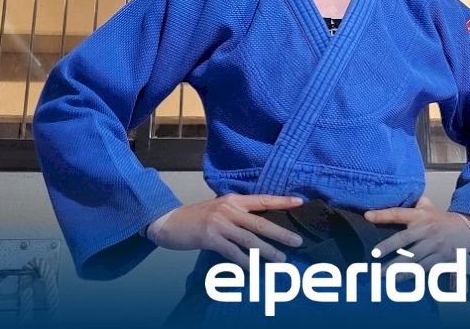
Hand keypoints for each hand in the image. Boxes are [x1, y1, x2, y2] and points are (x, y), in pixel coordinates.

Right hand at [148, 194, 303, 266]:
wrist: (169, 222)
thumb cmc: (197, 217)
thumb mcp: (219, 208)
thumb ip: (237, 213)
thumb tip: (260, 225)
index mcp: (233, 200)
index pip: (263, 199)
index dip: (282, 201)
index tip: (300, 203)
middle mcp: (228, 209)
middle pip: (260, 222)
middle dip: (281, 233)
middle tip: (297, 241)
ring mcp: (219, 223)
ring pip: (249, 239)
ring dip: (267, 251)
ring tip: (281, 260)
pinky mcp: (210, 237)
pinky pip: (232, 252)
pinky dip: (244, 262)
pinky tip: (254, 269)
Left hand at [363, 196, 469, 272]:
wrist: (467, 228)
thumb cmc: (441, 218)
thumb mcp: (427, 206)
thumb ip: (410, 204)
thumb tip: (392, 197)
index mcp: (420, 216)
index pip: (399, 213)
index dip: (383, 214)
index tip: (368, 217)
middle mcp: (426, 230)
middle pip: (404, 239)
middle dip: (388, 248)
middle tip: (373, 257)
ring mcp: (434, 246)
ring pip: (414, 258)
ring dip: (398, 268)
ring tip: (383, 276)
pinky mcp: (441, 259)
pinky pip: (424, 269)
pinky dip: (412, 276)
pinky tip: (399, 282)